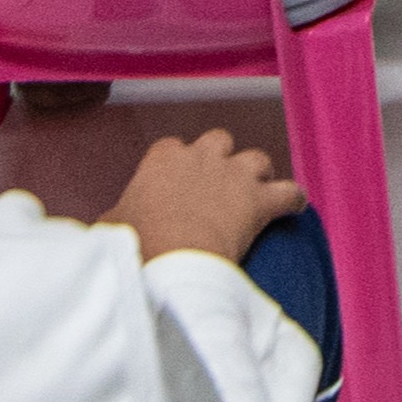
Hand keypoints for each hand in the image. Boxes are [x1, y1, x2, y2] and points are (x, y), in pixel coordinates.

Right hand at [106, 127, 303, 268]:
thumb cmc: (138, 242)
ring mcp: (235, 174)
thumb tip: (105, 227)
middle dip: (221, 159)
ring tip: (256, 191)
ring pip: (256, 159)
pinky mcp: (260, 199)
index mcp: (163, 157)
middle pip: (218, 142)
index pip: (172, 148)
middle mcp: (202, 156)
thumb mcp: (112, 225)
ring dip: (257, 174)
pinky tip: (295, 206)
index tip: (178, 185)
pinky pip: (289, 191)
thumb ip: (115, 216)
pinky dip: (293, 198)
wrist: (175, 259)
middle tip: (219, 185)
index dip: (179, 166)